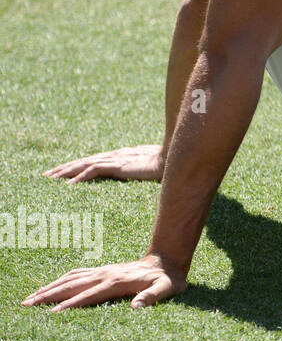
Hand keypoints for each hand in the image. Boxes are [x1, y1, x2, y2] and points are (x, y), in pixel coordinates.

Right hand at [22, 255, 186, 311]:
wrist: (168, 259)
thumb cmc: (168, 278)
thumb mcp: (167, 288)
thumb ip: (153, 296)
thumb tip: (137, 306)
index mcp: (117, 282)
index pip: (89, 295)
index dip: (71, 304)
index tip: (52, 313)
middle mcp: (106, 275)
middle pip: (72, 285)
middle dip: (49, 295)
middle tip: (27, 304)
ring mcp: (103, 271)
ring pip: (70, 278)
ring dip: (50, 287)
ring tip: (30, 297)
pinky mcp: (102, 270)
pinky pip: (77, 274)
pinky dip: (60, 280)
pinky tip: (50, 286)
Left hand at [44, 145, 163, 182]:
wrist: (175, 157)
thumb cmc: (166, 165)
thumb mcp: (150, 169)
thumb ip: (143, 172)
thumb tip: (143, 177)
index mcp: (121, 156)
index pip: (94, 160)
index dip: (77, 166)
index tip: (63, 173)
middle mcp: (115, 155)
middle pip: (84, 161)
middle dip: (65, 168)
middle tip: (47, 175)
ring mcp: (116, 159)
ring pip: (84, 164)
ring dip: (66, 172)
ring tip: (50, 179)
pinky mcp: (119, 165)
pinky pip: (94, 171)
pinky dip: (80, 177)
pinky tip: (69, 185)